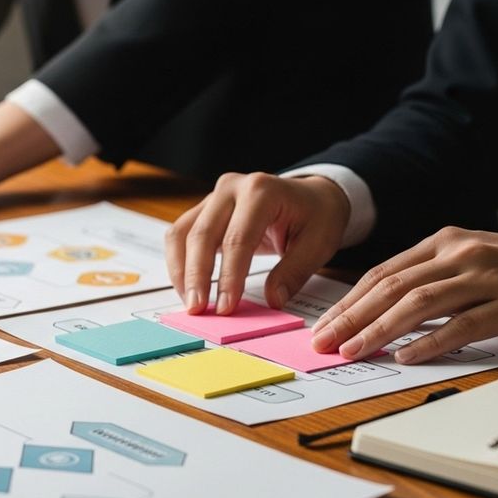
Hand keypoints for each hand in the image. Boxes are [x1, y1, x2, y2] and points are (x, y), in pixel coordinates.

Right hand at [165, 173, 349, 314]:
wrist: (312, 195)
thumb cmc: (317, 216)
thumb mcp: (319, 244)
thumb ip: (294, 272)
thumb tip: (272, 300)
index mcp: (262, 191)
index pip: (238, 238)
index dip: (229, 276)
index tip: (226, 307)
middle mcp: (232, 188)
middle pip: (202, 234)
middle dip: (196, 276)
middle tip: (197, 309)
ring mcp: (214, 196)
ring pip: (182, 233)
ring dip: (181, 270)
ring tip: (190, 302)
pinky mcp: (204, 210)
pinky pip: (180, 234)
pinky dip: (179, 262)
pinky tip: (188, 287)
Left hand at [310, 227, 497, 363]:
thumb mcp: (467, 258)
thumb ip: (426, 275)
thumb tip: (376, 307)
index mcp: (443, 241)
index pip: (383, 273)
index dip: (349, 301)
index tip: (325, 326)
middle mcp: (460, 254)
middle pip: (392, 287)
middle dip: (352, 317)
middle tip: (325, 343)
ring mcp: (484, 278)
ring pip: (419, 304)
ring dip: (379, 330)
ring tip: (354, 352)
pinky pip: (461, 325)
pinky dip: (429, 342)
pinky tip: (405, 356)